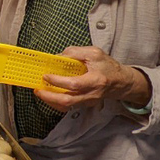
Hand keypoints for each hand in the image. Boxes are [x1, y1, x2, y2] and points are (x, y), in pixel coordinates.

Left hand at [34, 46, 150, 111]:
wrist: (121, 82)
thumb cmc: (108, 66)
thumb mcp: (94, 53)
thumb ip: (75, 52)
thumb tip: (57, 56)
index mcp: (96, 80)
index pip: (74, 84)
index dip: (58, 81)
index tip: (46, 75)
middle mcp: (91, 94)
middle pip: (68, 101)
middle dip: (49, 97)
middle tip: (38, 89)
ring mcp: (88, 101)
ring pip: (66, 106)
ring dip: (50, 100)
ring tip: (40, 91)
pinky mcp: (85, 104)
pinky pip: (68, 107)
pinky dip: (56, 102)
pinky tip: (49, 95)